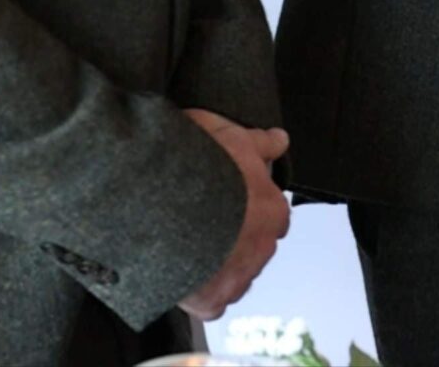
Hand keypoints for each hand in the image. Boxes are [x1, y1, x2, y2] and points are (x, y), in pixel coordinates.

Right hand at [176, 110, 291, 321]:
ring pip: (234, 274)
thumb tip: (280, 140)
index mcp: (273, 210)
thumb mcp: (231, 137)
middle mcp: (263, 247)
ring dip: (218, 265)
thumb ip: (260, 143)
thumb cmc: (199, 164)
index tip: (225, 201)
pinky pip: (211, 302)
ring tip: (185, 246)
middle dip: (234, 237)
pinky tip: (180, 273)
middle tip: (202, 221)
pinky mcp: (212, 301)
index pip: (271, 215)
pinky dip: (200, 292)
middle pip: (254, 246)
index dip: (247, 208)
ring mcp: (239, 277)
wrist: (158, 201)